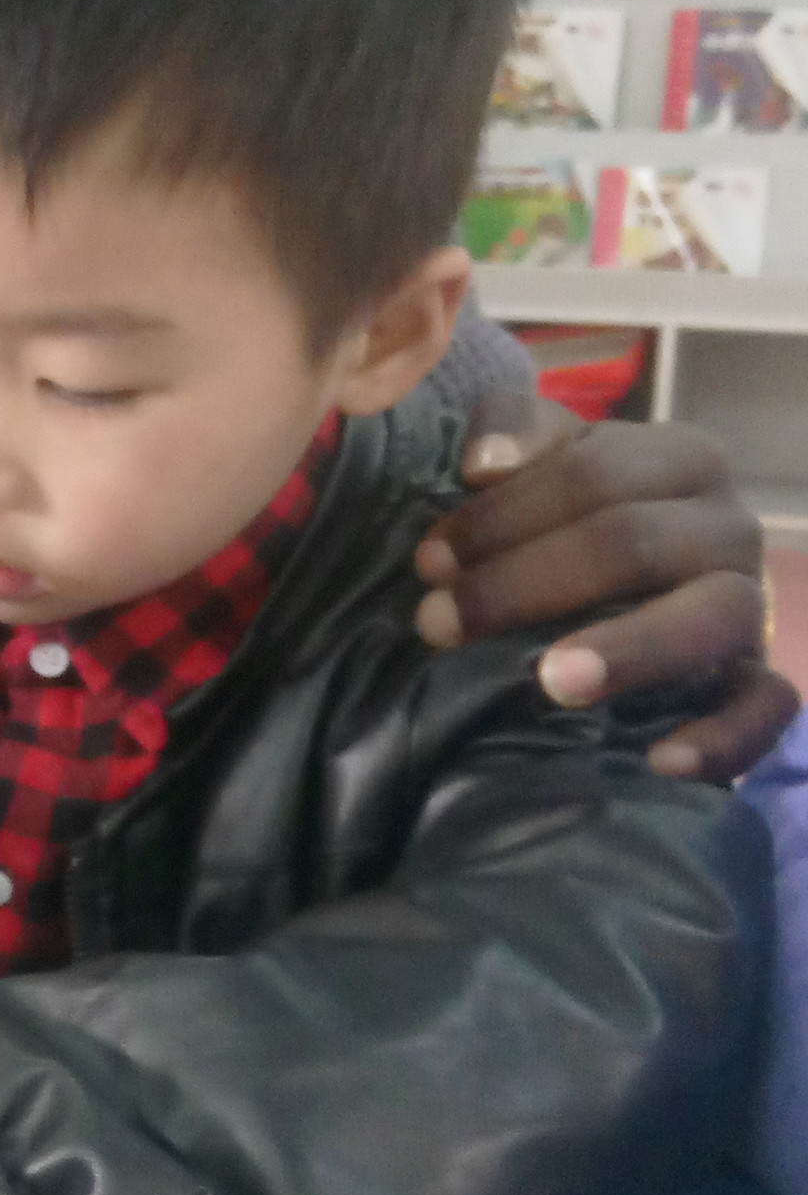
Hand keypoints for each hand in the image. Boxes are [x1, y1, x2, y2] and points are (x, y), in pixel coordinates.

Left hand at [414, 395, 797, 781]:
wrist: (655, 589)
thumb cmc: (585, 520)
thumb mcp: (554, 462)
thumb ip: (516, 432)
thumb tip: (483, 464)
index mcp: (683, 459)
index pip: (592, 473)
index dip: (500, 516)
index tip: (428, 563)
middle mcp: (729, 526)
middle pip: (632, 542)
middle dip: (522, 585)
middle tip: (438, 625)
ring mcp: (753, 606)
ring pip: (709, 618)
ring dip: (629, 651)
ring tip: (549, 681)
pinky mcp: (758, 679)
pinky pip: (765, 709)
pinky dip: (719, 739)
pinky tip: (657, 761)